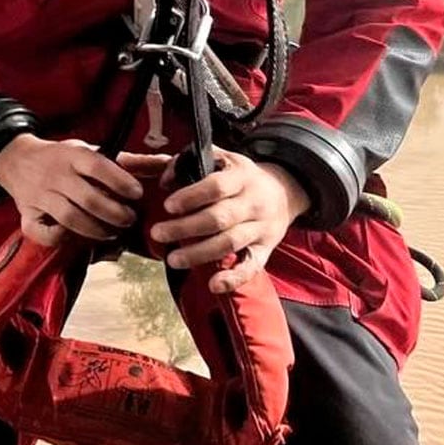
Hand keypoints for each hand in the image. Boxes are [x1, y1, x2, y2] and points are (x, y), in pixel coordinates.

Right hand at [0, 135, 170, 248]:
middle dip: (114, 214)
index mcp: (72, 155)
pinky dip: (60, 238)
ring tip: (112, 231)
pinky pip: (44, 233)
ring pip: (70, 218)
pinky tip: (75, 237)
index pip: (98, 167)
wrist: (16, 159)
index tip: (137, 194)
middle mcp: (55, 175)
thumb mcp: (89, 151)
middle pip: (88, 199)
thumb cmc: (61, 157)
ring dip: (96, 229)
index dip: (120, 182)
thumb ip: (127, 162)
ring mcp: (40, 196)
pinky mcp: (27, 214)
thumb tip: (166, 162)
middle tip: (129, 219)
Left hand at [149, 150, 311, 293]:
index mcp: (242, 177)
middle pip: (219, 218)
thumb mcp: (223, 158)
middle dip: (185, 228)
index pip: (216, 187)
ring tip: (173, 259)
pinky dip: (234, 279)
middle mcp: (254, 203)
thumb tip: (165, 181)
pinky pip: (252, 267)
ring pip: (230, 243)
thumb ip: (191, 162)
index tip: (168, 206)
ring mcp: (262, 228)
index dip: (191, 196)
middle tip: (157, 233)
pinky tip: (213, 285)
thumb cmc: (242, 176)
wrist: (286, 190)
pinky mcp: (266, 249)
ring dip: (199, 254)